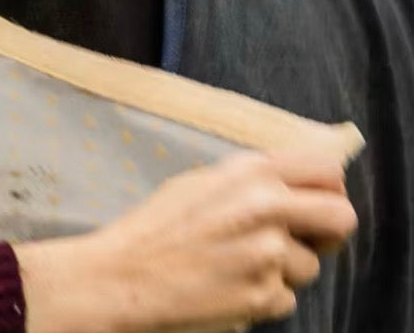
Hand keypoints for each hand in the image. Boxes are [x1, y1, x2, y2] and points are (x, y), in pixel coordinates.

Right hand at [14, 151, 357, 332]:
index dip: (328, 187)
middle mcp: (265, 207)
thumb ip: (252, 179)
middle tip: (303, 239)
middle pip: (341, 216)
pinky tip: (228, 286)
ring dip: (283, 270)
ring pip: (310, 265)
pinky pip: (286, 298)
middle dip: (328, 231)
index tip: (317, 201)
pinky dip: (263, 296)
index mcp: (248, 172)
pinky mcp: (264, 296)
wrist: (125, 274)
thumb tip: (302, 184)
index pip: (326, 168)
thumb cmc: (158, 226)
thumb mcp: (201, 182)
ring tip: (237, 264)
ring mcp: (268, 253)